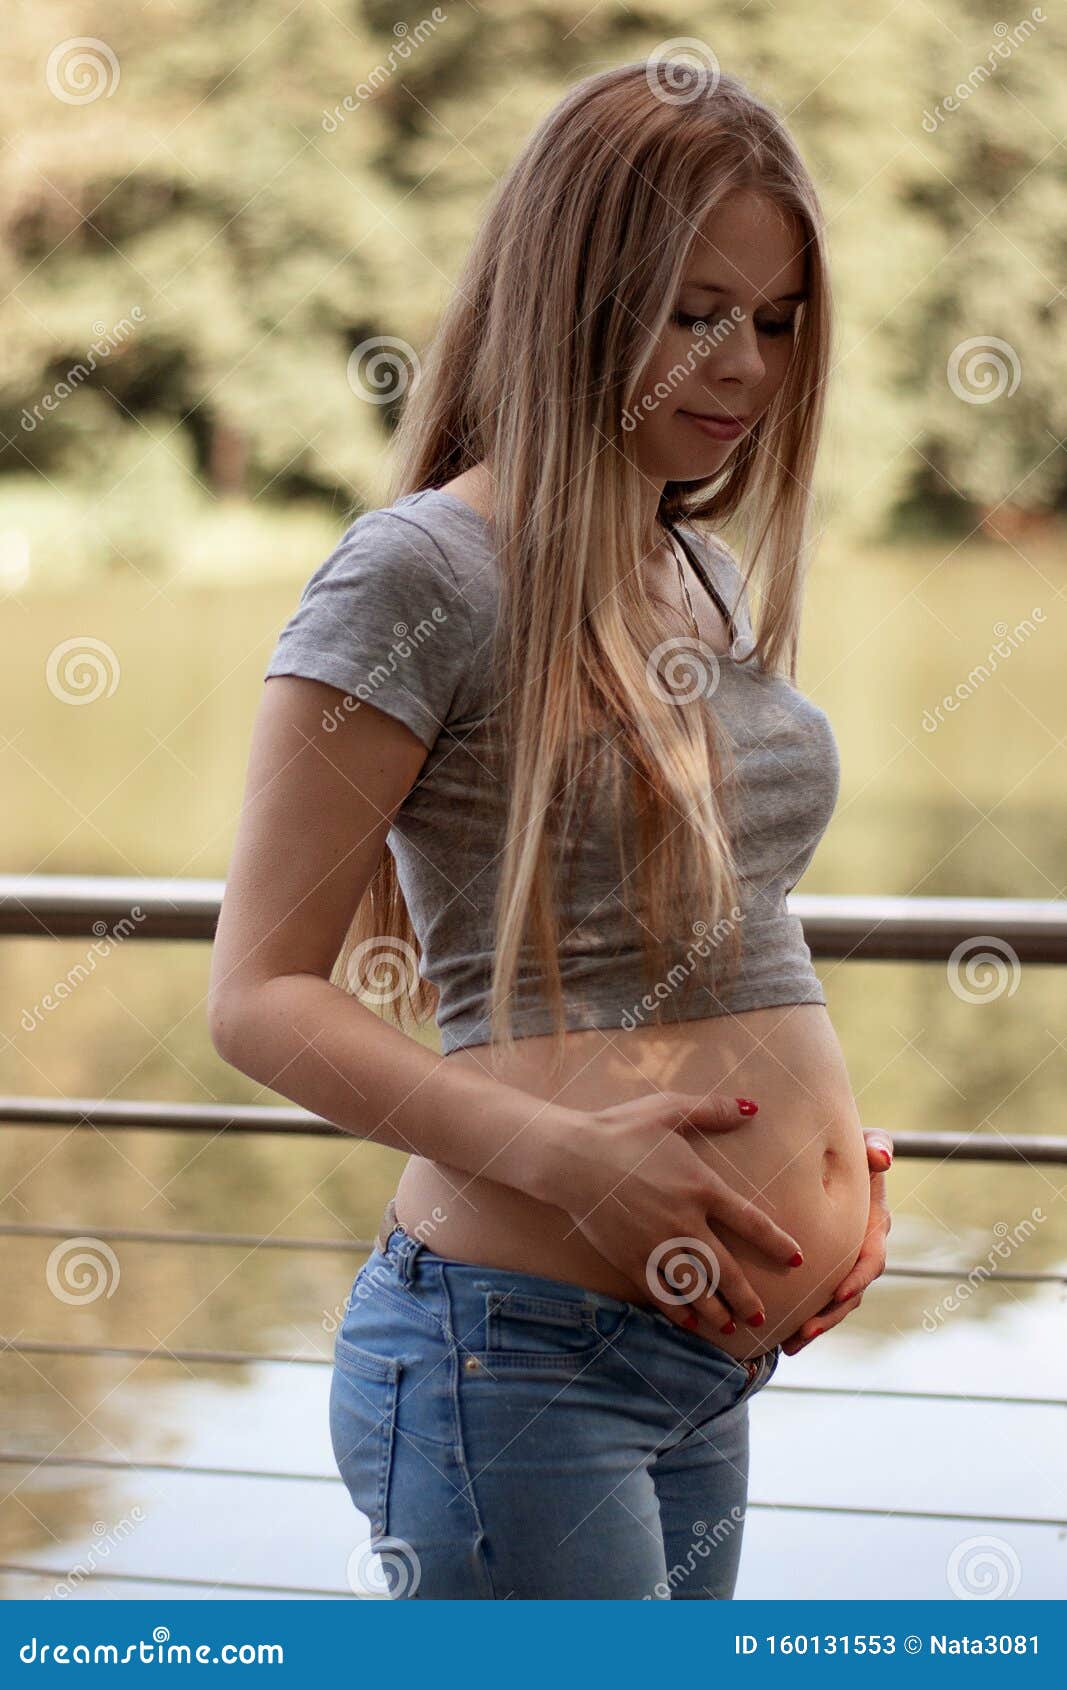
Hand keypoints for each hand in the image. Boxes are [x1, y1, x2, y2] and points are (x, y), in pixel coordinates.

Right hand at [546, 1090, 805, 1344]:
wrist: (572, 1157)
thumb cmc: (622, 1129)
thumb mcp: (670, 1109)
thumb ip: (713, 1110)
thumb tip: (752, 1106)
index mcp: (702, 1187)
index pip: (751, 1222)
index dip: (776, 1243)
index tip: (796, 1259)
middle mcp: (685, 1222)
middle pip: (726, 1269)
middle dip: (746, 1297)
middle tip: (761, 1316)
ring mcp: (657, 1244)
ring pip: (696, 1287)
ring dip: (716, 1311)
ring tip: (731, 1328)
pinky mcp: (630, 1258)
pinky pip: (660, 1291)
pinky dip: (677, 1310)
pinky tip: (689, 1323)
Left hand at [781, 1128, 892, 1355]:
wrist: (833, 1156)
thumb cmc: (853, 1147)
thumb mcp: (869, 1142)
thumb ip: (878, 1145)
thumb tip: (881, 1157)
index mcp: (874, 1226)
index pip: (871, 1259)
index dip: (857, 1278)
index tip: (839, 1292)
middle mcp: (860, 1250)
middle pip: (851, 1294)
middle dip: (830, 1315)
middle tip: (806, 1330)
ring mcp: (841, 1262)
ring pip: (832, 1305)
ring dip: (814, 1326)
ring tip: (790, 1345)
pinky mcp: (821, 1267)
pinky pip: (814, 1298)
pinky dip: (800, 1318)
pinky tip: (778, 1337)